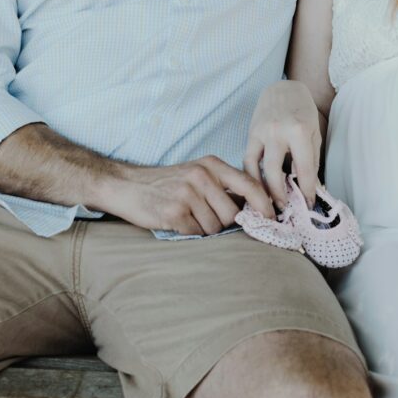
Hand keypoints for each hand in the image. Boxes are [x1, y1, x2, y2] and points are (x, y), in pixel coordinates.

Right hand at [98, 156, 274, 235]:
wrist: (125, 186)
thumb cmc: (166, 183)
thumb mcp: (197, 173)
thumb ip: (223, 185)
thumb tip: (256, 208)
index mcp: (211, 165)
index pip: (249, 185)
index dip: (264, 204)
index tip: (271, 218)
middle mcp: (201, 176)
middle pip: (232, 214)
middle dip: (224, 223)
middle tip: (204, 216)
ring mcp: (187, 194)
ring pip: (215, 227)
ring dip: (204, 228)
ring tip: (187, 215)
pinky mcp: (174, 212)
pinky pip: (196, 233)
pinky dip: (189, 232)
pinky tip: (176, 220)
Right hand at [244, 80, 321, 209]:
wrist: (283, 89)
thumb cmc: (303, 112)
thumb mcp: (314, 134)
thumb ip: (311, 161)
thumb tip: (311, 188)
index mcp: (299, 132)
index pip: (304, 169)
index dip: (308, 190)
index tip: (309, 205)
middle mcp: (278, 132)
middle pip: (276, 173)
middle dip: (281, 195)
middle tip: (285, 209)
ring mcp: (261, 133)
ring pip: (257, 168)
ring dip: (262, 189)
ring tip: (268, 203)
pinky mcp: (250, 134)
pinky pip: (247, 160)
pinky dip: (251, 175)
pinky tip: (257, 187)